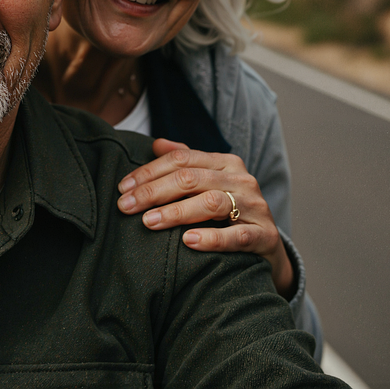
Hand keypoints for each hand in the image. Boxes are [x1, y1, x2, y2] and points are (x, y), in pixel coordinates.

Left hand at [116, 138, 295, 296]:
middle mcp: (241, 179)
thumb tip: (157, 143)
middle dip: (153, 191)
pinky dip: (211, 238)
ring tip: (149, 221)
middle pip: (191, 178)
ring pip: (211, 202)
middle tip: (126, 206)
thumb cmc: (229, 212)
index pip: (181, 160)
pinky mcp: (263, 235)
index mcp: (225, 163)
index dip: (149, 172)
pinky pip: (236, 236)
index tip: (123, 188)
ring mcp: (255, 207)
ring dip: (176, 212)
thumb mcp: (209, 183)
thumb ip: (186, 163)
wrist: (266, 246)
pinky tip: (188, 241)